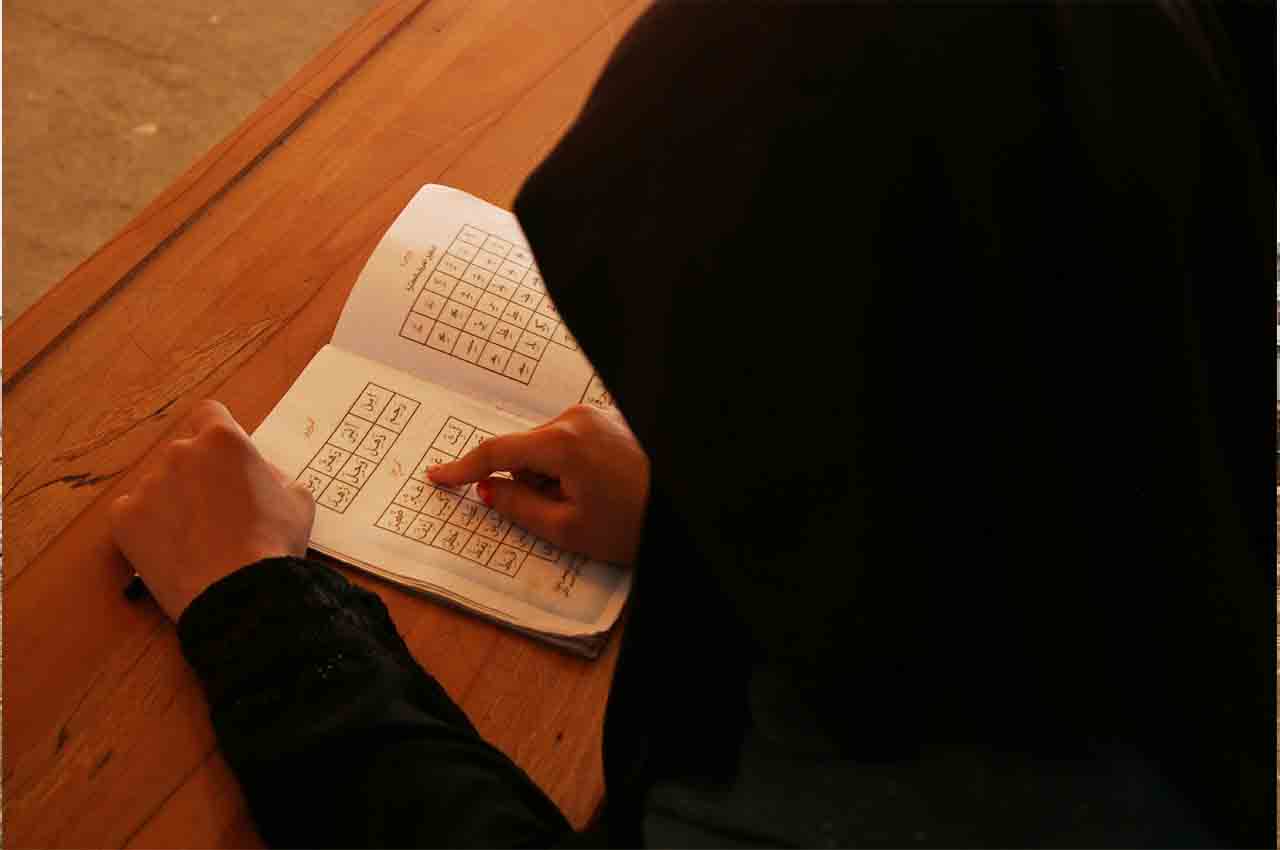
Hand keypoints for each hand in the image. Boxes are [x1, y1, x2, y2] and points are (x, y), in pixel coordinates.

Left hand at [109, 400, 315, 620]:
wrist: (238, 593)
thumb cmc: (273, 543)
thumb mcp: (298, 498)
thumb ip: (273, 473)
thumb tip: (256, 472)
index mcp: (223, 440)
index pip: (209, 412)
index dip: (217, 432)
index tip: (222, 456)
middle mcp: (180, 452)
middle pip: (185, 451)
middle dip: (198, 472)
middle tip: (218, 508)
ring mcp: (149, 484)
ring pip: (160, 483)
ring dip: (174, 499)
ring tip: (197, 536)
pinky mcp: (124, 517)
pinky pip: (135, 511)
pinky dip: (149, 524)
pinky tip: (174, 546)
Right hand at [428, 405, 649, 564]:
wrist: (680, 510)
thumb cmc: (632, 522)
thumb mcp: (568, 528)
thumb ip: (517, 506)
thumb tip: (488, 489)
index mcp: (562, 442)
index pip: (496, 452)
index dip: (462, 468)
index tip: (437, 476)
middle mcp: (576, 418)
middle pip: (524, 450)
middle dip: (526, 481)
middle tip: (562, 513)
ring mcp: (594, 415)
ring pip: (546, 447)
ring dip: (550, 475)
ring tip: (590, 501)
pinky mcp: (607, 419)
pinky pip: (568, 441)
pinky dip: (568, 465)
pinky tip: (597, 487)